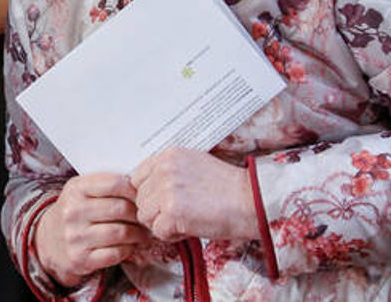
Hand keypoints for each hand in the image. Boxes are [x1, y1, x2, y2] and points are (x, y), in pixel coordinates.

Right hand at [34, 173, 151, 287]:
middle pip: (120, 208)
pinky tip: (130, 245)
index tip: (142, 196)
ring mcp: (76, 237)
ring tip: (143, 233)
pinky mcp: (81, 259)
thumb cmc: (74, 212)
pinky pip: (115, 253)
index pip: (114, 183)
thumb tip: (141, 185)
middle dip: (139, 213)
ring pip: (121, 232)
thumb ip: (105, 184)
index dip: (134, 189)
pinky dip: (128, 249)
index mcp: (75, 189)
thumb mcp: (81, 191)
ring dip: (138, 234)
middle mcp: (73, 212)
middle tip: (146, 217)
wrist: (48, 241)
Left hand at [129, 147, 258, 242]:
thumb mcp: (195, 165)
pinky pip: (158, 231)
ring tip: (186, 220)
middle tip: (180, 213)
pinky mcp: (171, 212)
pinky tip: (189, 228)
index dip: (150, 194)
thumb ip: (170, 172)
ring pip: (145, 216)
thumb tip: (151, 188)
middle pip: (140, 198)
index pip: (138, 177)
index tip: (164, 202)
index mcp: (169, 155)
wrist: (251, 201)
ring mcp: (166, 190)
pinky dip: (172, 236)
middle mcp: (164, 169)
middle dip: (156, 211)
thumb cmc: (229, 188)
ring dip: (162, 223)